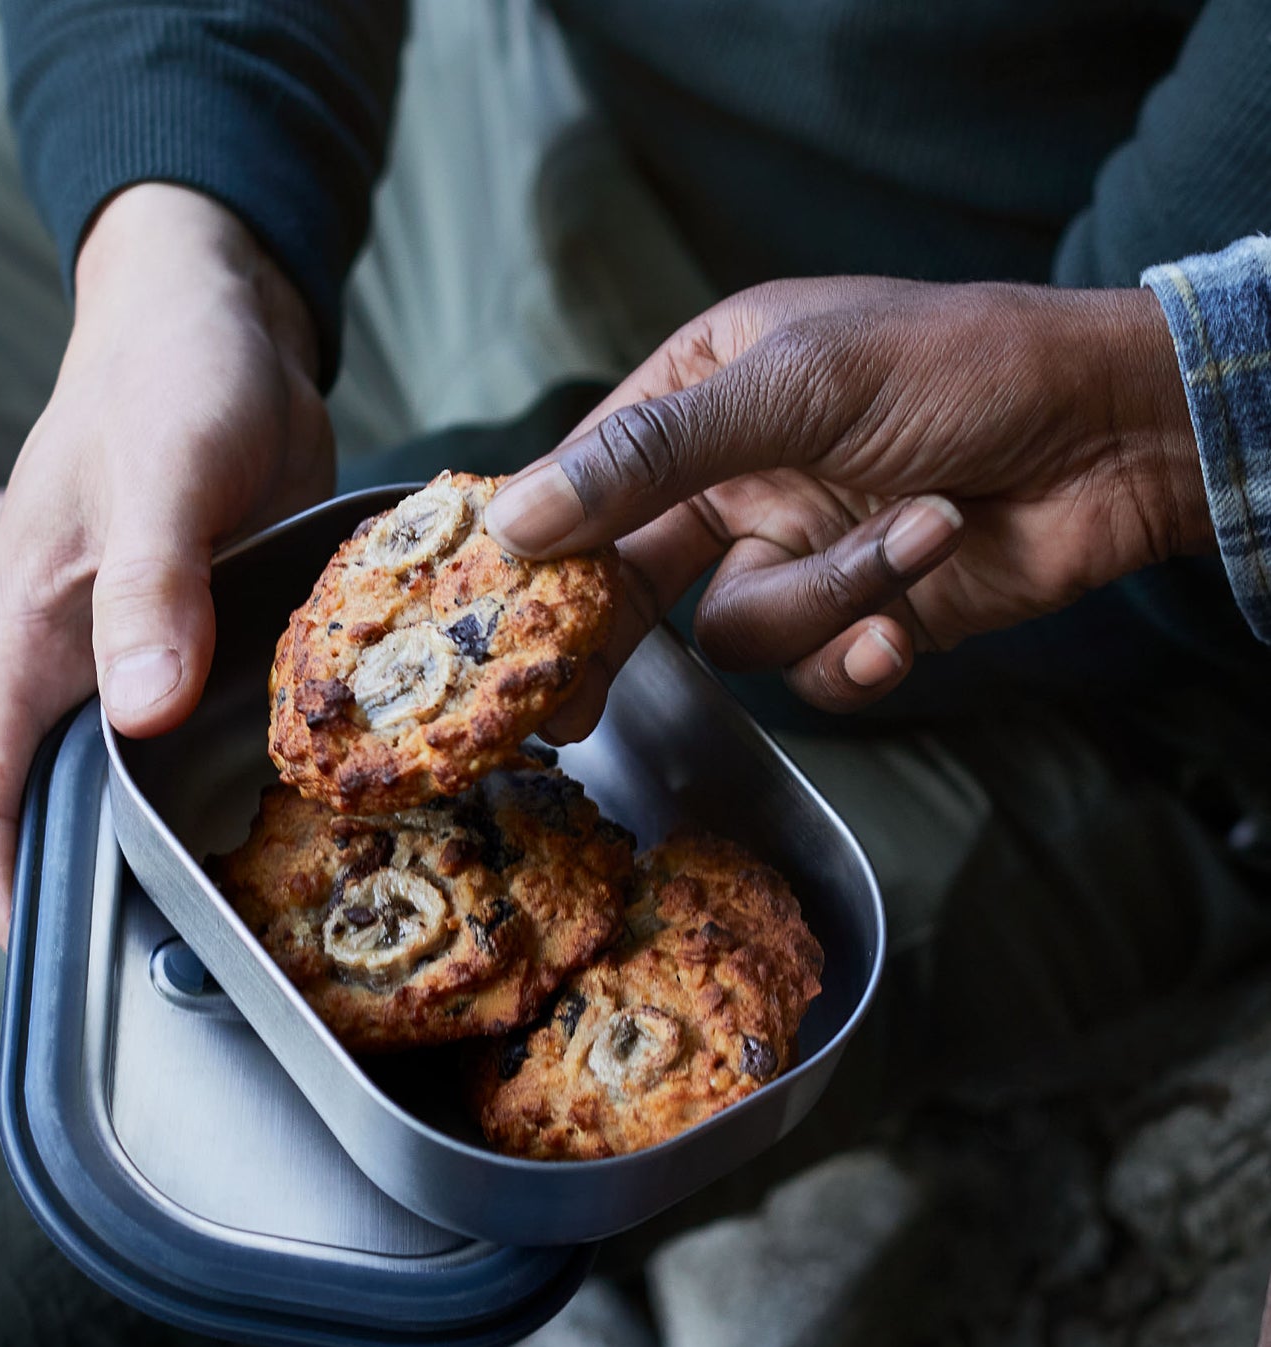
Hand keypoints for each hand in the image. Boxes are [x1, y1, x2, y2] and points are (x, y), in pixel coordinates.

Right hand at [0, 184, 333, 943]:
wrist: (224, 324)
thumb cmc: (169, 380)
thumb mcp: (163, 475)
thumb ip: (149, 591)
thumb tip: (138, 714)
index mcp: (25, 643)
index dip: (9, 896)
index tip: (79, 965)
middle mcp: (73, 673)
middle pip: (61, 820)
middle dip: (112, 894)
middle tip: (213, 957)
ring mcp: (139, 670)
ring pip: (135, 794)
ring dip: (179, 850)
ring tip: (265, 916)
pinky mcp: (203, 655)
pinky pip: (203, 748)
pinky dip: (232, 790)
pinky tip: (303, 825)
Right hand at [482, 277, 1212, 732]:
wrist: (1114, 439)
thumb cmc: (963, 369)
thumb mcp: (796, 386)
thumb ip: (654, 455)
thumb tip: (519, 514)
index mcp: (706, 391)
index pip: (590, 480)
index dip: (543, 549)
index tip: (501, 614)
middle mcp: (737, 478)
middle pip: (633, 579)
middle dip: (618, 638)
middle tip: (572, 710)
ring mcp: (796, 551)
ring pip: (736, 635)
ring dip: (828, 599)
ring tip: (922, 532)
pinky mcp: (856, 617)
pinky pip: (814, 674)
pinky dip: (864, 650)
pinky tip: (915, 612)